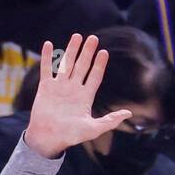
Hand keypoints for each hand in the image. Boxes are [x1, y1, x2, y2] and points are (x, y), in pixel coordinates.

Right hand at [25, 34, 131, 159]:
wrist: (49, 138)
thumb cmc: (71, 136)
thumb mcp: (94, 128)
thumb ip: (110, 120)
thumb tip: (129, 113)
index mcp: (85, 97)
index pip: (95, 77)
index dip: (100, 65)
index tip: (104, 52)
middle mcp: (73, 89)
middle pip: (82, 66)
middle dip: (88, 52)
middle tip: (93, 38)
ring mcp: (60, 87)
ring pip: (67, 64)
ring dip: (71, 50)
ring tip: (77, 36)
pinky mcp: (46, 87)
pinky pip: (47, 69)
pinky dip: (47, 57)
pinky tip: (49, 44)